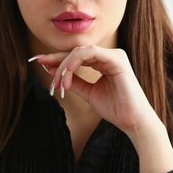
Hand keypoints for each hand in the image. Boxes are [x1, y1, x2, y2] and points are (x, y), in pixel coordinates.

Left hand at [31, 45, 157, 134]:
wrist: (133, 121)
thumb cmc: (115, 108)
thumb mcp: (88, 93)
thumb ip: (74, 81)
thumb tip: (53, 71)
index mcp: (104, 62)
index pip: (76, 56)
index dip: (57, 59)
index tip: (40, 61)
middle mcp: (109, 56)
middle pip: (76, 51)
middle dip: (57, 61)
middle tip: (43, 70)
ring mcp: (114, 55)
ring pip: (80, 51)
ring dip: (64, 65)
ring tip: (58, 82)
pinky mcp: (117, 59)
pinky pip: (89, 53)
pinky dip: (74, 63)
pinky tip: (67, 76)